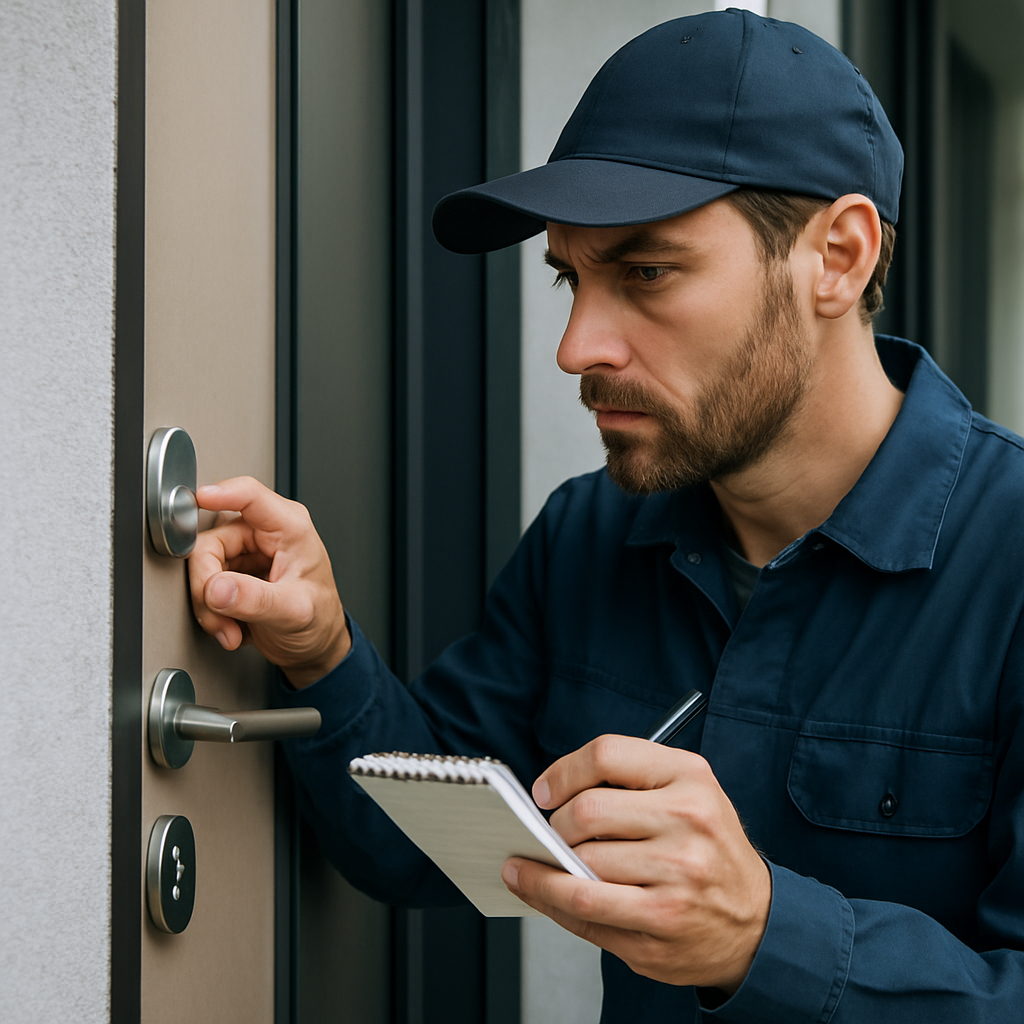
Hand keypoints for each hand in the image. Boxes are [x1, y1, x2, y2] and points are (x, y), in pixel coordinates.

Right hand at [188, 476, 350, 687]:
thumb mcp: (294, 612)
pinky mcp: (230, 571)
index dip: (220, 494)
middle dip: (208, 588)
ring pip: (201, 567)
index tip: (197, 501)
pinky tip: (232, 626)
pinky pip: (202, 585)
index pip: (250, 495)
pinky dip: (211, 613)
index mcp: (289, 527)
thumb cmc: (319, 620)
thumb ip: (257, 600)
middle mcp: (264, 533)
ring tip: (231, 629)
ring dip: (209, 607)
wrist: (315, 646)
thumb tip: (217, 587)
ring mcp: (244, 551)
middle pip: (209, 542)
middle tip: (222, 617)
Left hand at [501, 735, 770, 992]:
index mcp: (690, 778)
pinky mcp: (660, 924)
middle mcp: (688, 823)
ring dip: (545, 865)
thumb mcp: (688, 793)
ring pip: (580, 864)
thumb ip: (630, 782)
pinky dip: (548, 897)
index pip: (606, 755)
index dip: (563, 771)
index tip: (545, 791)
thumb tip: (552, 794)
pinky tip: (536, 888)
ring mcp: (676, 878)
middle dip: (555, 824)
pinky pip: (585, 909)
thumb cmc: (709, 850)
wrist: (758, 921)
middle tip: (551, 833)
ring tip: (535, 861)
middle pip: (587, 811)